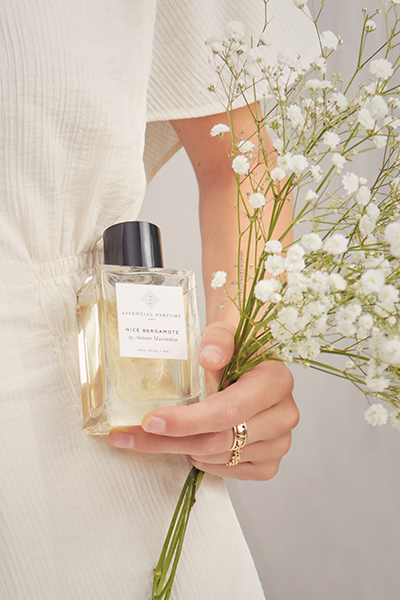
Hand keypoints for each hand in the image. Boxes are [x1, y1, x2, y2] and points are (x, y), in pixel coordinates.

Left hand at [108, 322, 297, 479]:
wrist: (247, 361)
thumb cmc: (233, 348)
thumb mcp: (223, 332)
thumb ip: (218, 339)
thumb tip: (209, 356)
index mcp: (276, 381)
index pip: (229, 411)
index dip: (187, 420)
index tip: (150, 421)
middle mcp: (284, 415)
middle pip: (218, 440)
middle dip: (169, 440)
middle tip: (130, 435)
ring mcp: (279, 442)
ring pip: (218, 458)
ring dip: (183, 448)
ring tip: (166, 430)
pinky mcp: (269, 463)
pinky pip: (228, 472)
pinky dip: (204, 461)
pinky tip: (195, 442)